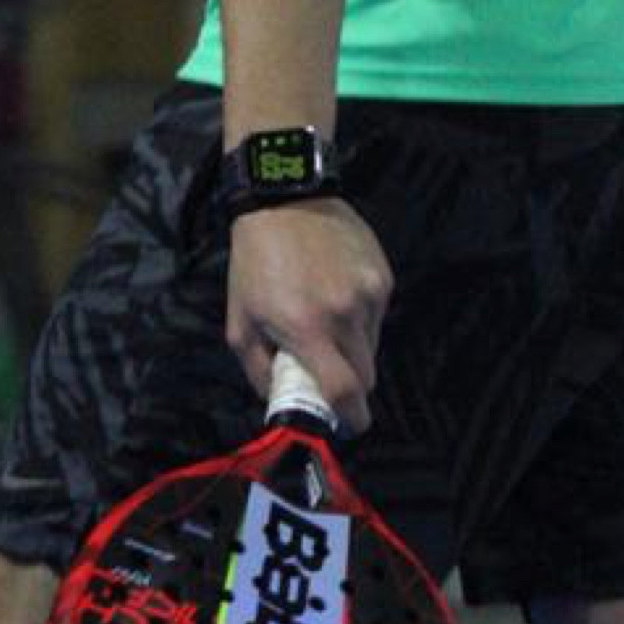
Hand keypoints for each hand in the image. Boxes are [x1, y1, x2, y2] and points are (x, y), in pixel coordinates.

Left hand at [226, 197, 394, 432]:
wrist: (285, 199)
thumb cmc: (256, 262)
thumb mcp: (241, 321)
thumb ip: (260, 370)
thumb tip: (280, 399)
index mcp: (309, 329)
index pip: (346, 392)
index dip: (353, 418)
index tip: (351, 424)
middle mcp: (346, 313)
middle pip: (367, 376)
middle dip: (350, 383)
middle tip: (327, 371)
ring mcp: (369, 292)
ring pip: (374, 345)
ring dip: (354, 348)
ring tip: (326, 320)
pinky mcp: (382, 274)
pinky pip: (378, 315)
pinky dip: (361, 317)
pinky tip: (337, 293)